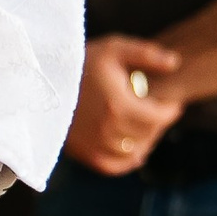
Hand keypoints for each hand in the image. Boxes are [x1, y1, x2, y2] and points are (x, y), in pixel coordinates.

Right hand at [67, 36, 185, 174]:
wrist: (41, 80)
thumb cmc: (80, 61)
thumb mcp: (114, 49)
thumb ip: (147, 54)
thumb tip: (175, 63)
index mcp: (119, 105)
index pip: (159, 118)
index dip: (170, 111)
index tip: (172, 103)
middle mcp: (109, 129)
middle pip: (148, 135)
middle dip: (158, 123)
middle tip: (158, 112)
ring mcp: (95, 144)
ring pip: (135, 152)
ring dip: (145, 140)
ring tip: (145, 127)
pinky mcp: (84, 153)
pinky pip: (114, 166)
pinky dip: (128, 161)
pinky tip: (134, 151)